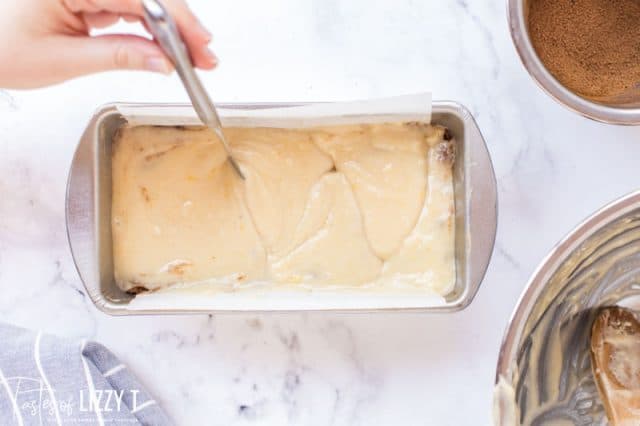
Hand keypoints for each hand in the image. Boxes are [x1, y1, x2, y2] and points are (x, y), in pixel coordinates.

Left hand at [0, 0, 215, 88]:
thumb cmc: (3, 49)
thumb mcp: (63, 60)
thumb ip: (118, 56)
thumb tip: (163, 61)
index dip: (175, 18)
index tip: (198, 42)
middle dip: (180, 25)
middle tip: (205, 55)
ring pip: (144, 1)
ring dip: (171, 30)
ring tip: (193, 57)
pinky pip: (132, 9)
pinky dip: (153, 31)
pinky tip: (168, 48)